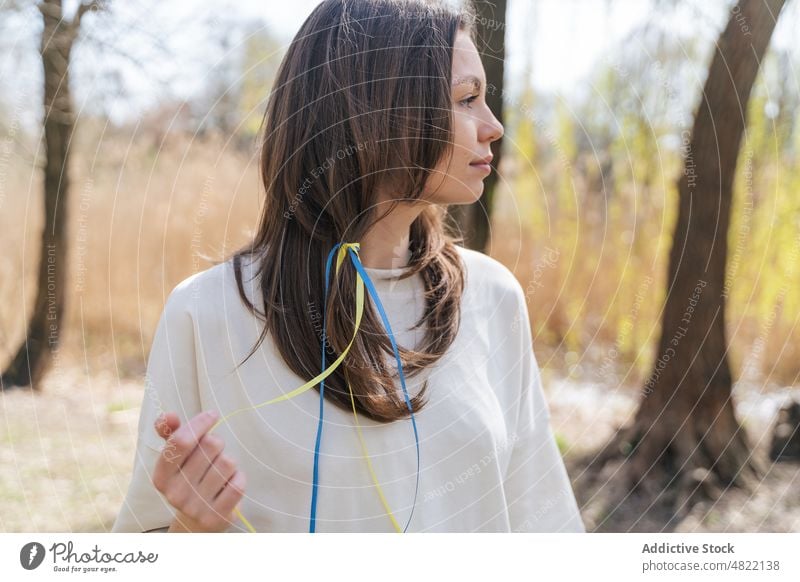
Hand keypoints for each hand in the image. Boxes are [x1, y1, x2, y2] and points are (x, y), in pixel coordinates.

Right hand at [151, 410, 245, 532]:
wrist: (194, 523)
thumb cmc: (187, 479)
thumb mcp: (175, 458)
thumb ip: (171, 433)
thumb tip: (169, 415)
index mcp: (161, 476)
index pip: (181, 440)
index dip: (200, 422)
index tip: (213, 414)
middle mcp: (175, 493)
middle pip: (210, 445)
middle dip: (217, 442)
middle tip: (213, 452)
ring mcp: (197, 507)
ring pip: (228, 462)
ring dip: (229, 460)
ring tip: (220, 470)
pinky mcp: (218, 517)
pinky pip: (239, 483)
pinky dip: (238, 477)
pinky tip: (230, 482)